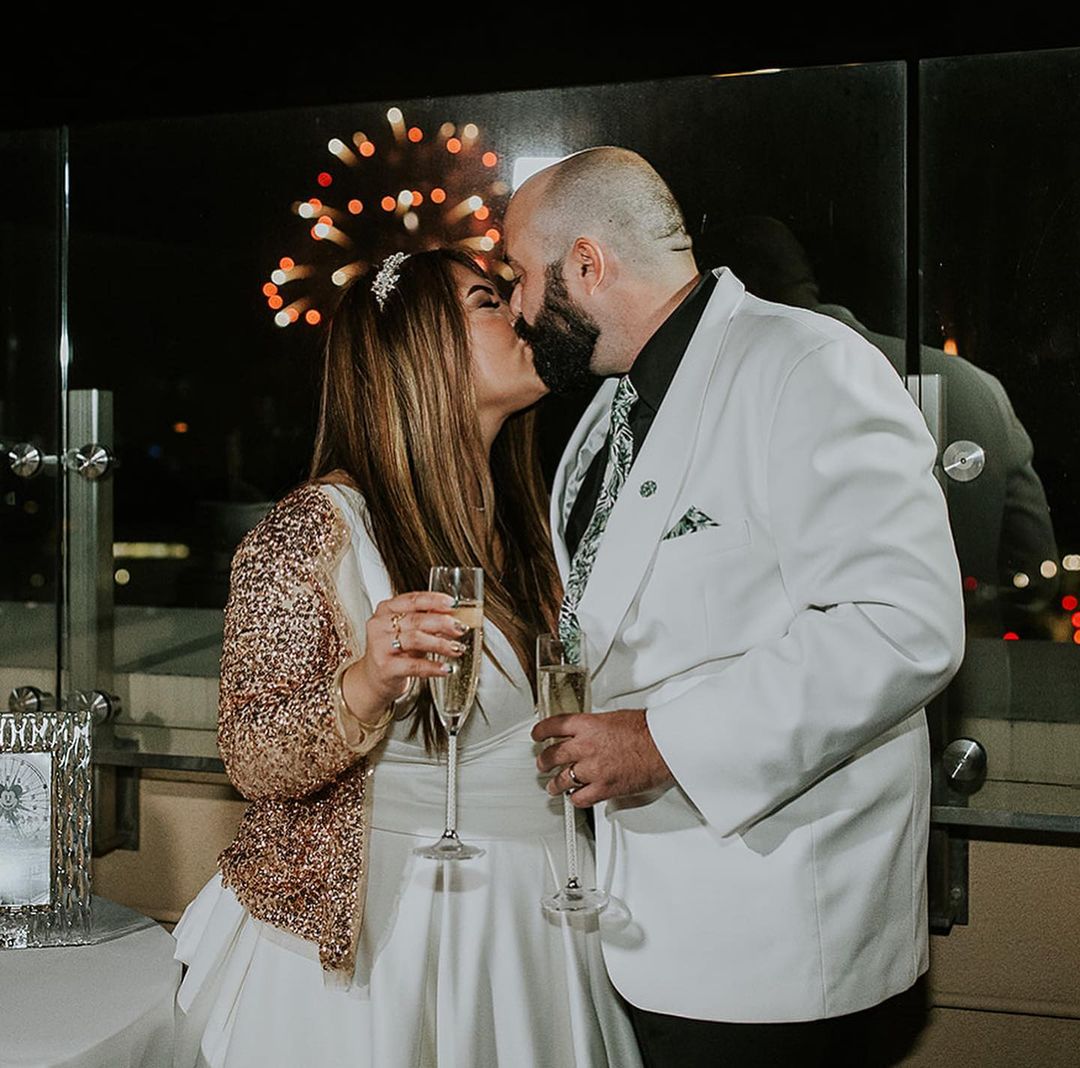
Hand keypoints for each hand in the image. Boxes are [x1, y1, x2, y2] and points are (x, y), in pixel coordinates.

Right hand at [343, 591, 464, 720]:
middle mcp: (380, 625)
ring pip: (416, 639)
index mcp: (386, 610)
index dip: (435, 601)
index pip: (413, 599)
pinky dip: (433, 667)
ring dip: (441, 644)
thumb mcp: (408, 632)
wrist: (372, 680)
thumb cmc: (393, 652)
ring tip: (457, 648)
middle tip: (461, 628)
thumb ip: (427, 621)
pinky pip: (413, 665)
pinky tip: (446, 668)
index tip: (453, 604)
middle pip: (416, 619)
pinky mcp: (385, 667)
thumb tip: (455, 616)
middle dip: (443, 623)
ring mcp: (380, 646)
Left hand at [532, 708, 674, 806]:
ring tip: (553, 786)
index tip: (537, 735)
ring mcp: (593, 769)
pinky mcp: (604, 788)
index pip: (554, 726)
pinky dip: (576, 798)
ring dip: (555, 784)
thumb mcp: (614, 718)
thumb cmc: (646, 730)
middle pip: (553, 755)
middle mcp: (586, 746)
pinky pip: (580, 798)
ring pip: (562, 779)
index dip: (541, 731)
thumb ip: (596, 727)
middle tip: (542, 764)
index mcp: (588, 725)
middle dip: (544, 761)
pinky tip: (576, 796)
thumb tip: (588, 732)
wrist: (663, 746)